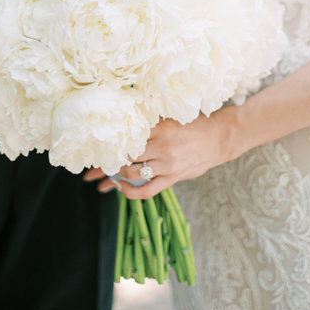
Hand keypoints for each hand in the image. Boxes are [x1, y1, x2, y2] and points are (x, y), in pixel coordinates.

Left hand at [84, 107, 239, 199]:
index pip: (128, 135)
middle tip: (89, 169)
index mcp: (160, 127)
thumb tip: (125, 122)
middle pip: (125, 155)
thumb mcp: (172, 117)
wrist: (219, 138)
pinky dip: (131, 192)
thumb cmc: (194, 125)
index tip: (95, 145)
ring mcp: (167, 164)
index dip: (110, 142)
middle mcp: (162, 146)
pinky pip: (147, 190)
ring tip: (101, 179)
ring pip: (133, 173)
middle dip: (105, 163)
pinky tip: (121, 189)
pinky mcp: (173, 178)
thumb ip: (151, 122)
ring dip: (114, 177)